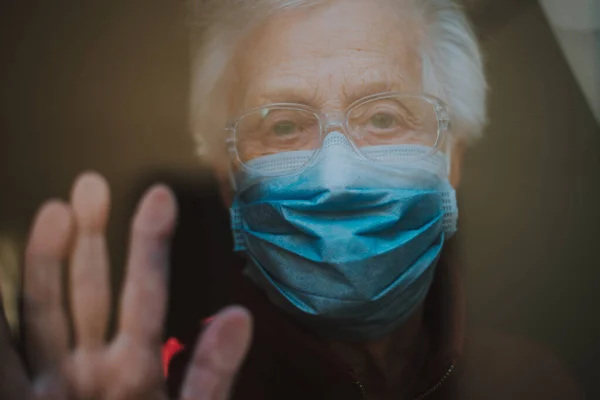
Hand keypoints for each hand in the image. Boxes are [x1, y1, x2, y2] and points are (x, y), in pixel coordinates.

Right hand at [0, 172, 251, 399]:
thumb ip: (210, 374)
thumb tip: (240, 314)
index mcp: (131, 370)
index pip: (143, 296)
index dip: (150, 246)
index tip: (161, 197)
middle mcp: (86, 370)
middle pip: (86, 292)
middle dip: (88, 239)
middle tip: (92, 184)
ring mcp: (46, 386)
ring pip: (43, 312)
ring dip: (45, 264)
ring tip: (54, 210)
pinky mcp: (18, 399)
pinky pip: (2, 356)